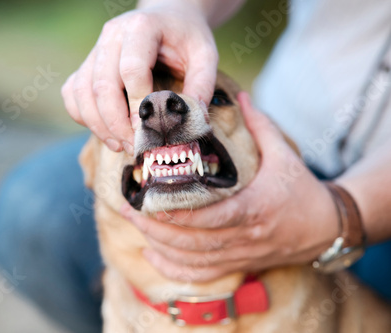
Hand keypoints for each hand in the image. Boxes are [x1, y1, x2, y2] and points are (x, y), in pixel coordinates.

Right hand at [61, 3, 217, 153]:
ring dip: (98, 125)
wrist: (167, 18)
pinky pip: (73, 93)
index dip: (137, 105)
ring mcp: (95, 50)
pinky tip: (105, 132)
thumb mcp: (204, 54)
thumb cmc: (185, 37)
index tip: (149, 131)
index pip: (131, 69)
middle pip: (102, 85)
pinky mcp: (87, 64)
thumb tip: (193, 120)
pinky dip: (83, 116)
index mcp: (141, 27)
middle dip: (116, 124)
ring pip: (82, 92)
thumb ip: (202, 84)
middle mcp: (112, 36)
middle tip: (134, 146)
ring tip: (120, 145)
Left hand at [121, 92, 339, 281]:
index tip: (146, 199)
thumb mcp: (284, 155)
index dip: (175, 212)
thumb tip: (239, 95)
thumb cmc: (303, 189)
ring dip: (158, 245)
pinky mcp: (238, 264)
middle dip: (154, 227)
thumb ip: (260, 126)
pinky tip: (152, 255)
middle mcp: (244, 236)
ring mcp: (240, 254)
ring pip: (192, 259)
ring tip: (132, 225)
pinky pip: (201, 274)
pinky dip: (174, 268)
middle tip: (127, 208)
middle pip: (192, 240)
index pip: (209, 216)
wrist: (327, 227)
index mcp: (254, 208)